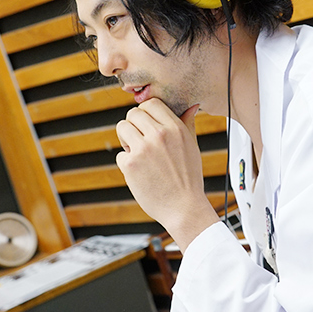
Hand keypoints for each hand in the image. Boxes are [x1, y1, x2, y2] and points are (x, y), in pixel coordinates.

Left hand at [116, 98, 219, 250]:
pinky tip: (140, 173)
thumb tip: (191, 106)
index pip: (151, 103)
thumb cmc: (189, 178)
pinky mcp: (130, 165)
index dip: (146, 113)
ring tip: (138, 154)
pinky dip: (127, 164)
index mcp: (175, 128)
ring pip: (122, 128)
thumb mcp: (192, 146)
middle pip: (133, 114)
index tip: (147, 125)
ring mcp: (143, 150)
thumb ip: (187, 123)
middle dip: (134, 125)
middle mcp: (158, 135)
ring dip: (126, 139)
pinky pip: (120, 155)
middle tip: (141, 141)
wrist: (184, 208)